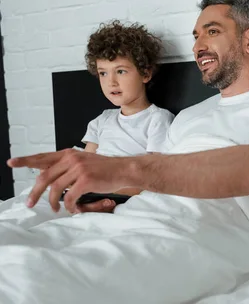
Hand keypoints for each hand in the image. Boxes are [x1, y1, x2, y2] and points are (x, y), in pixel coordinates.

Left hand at [7, 149, 135, 213]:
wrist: (124, 170)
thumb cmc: (104, 169)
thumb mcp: (83, 161)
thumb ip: (66, 166)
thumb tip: (48, 176)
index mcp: (68, 154)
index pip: (43, 157)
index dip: (26, 160)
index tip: (11, 162)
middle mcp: (71, 159)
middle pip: (44, 177)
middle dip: (35, 193)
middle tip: (30, 203)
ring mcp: (78, 169)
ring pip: (55, 189)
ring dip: (53, 202)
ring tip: (55, 209)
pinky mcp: (86, 180)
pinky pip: (70, 197)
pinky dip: (69, 206)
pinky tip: (73, 209)